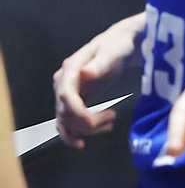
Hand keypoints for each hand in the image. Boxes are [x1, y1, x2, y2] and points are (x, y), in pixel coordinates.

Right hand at [54, 16, 143, 147]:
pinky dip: (75, 134)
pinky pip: (68, 122)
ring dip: (84, 130)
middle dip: (86, 122)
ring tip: (109, 125)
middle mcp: (63, 82)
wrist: (119, 46)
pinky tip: (84, 141)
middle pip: (65, 111)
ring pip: (66, 120)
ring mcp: (67, 93)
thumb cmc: (116, 46)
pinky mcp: (74, 101)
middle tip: (111, 118)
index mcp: (70, 69)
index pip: (65, 95)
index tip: (91, 121)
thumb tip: (85, 73)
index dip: (76, 112)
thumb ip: (100, 64)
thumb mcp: (112, 52)